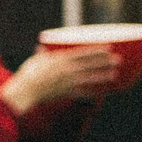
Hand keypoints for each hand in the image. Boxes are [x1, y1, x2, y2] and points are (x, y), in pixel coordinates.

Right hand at [2, 45, 123, 113]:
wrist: (24, 92)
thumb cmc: (27, 75)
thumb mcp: (35, 61)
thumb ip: (41, 55)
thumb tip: (41, 48)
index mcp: (60, 60)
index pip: (83, 53)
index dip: (96, 50)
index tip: (108, 47)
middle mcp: (67, 71)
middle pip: (90, 65)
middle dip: (104, 62)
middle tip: (117, 60)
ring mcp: (68, 83)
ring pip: (90, 78)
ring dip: (103, 76)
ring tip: (114, 74)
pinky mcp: (67, 94)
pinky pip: (84, 93)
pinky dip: (94, 92)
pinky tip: (103, 91)